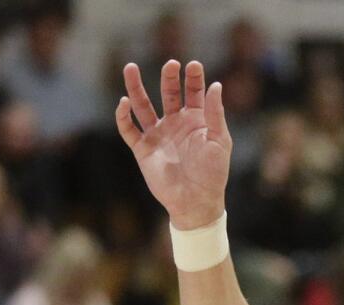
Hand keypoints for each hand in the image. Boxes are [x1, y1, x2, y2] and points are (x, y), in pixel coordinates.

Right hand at [116, 60, 230, 229]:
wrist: (196, 202)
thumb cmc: (213, 174)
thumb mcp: (220, 142)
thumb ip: (216, 114)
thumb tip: (216, 85)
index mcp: (196, 122)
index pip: (193, 93)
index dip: (193, 78)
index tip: (193, 64)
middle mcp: (175, 124)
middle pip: (168, 93)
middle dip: (169, 77)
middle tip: (171, 64)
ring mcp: (158, 135)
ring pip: (142, 105)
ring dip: (135, 87)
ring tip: (131, 67)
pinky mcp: (143, 149)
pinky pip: (128, 129)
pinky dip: (123, 115)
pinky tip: (123, 102)